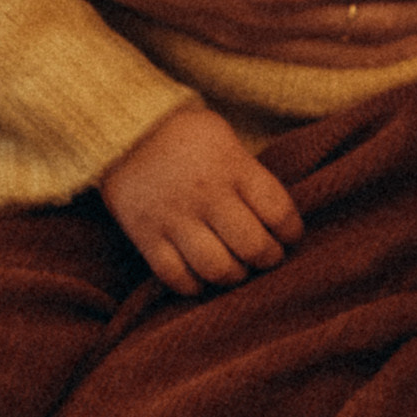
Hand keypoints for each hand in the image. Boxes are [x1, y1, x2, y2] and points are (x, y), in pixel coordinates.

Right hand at [100, 102, 303, 294]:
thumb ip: (250, 176)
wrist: (124, 130)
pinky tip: (202, 276)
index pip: (279, 212)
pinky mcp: (145, 236)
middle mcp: (207, 195)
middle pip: (253, 247)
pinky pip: (176, 277)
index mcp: (233, 167)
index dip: (292, 232)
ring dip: (235, 276)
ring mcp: (175, 218)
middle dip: (269, 259)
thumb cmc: (186, 136)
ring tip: (237, 268)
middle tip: (266, 256)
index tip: (289, 235)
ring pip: (218, 269)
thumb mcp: (226, 140)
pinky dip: (195, 286)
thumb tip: (277, 219)